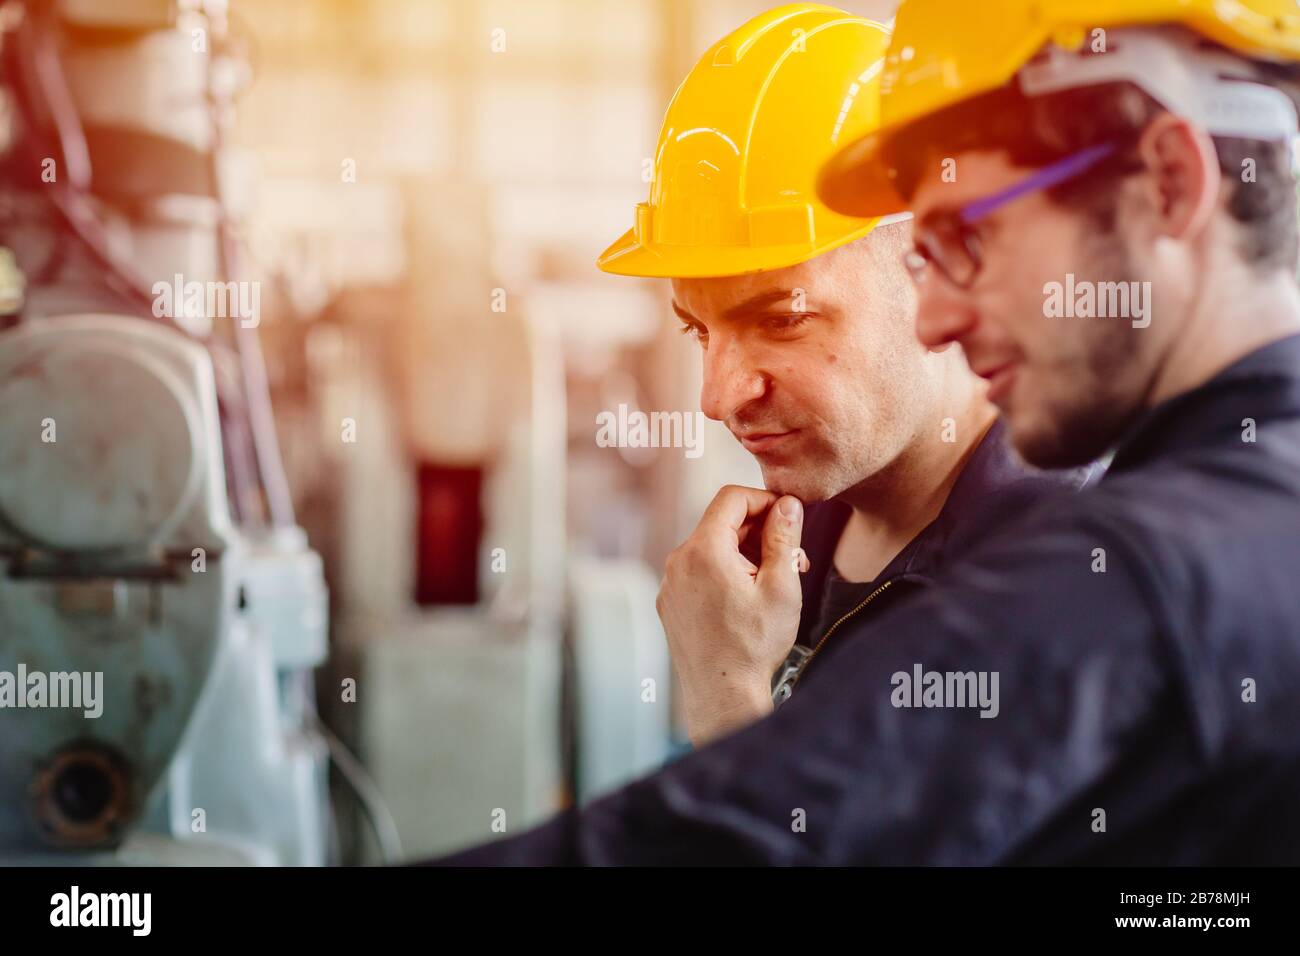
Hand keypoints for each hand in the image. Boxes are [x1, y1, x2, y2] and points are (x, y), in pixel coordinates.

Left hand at [655, 485, 807, 745]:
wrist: (722, 696)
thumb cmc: (754, 646)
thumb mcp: (781, 587)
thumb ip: (783, 538)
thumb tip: (787, 504)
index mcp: (703, 550)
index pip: (732, 498)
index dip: (764, 501)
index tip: (789, 518)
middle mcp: (678, 561)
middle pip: (721, 523)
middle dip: (759, 532)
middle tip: (794, 559)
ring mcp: (670, 583)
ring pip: (711, 549)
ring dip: (744, 555)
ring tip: (774, 583)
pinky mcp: (669, 603)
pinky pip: (698, 572)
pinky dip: (724, 573)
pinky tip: (748, 600)